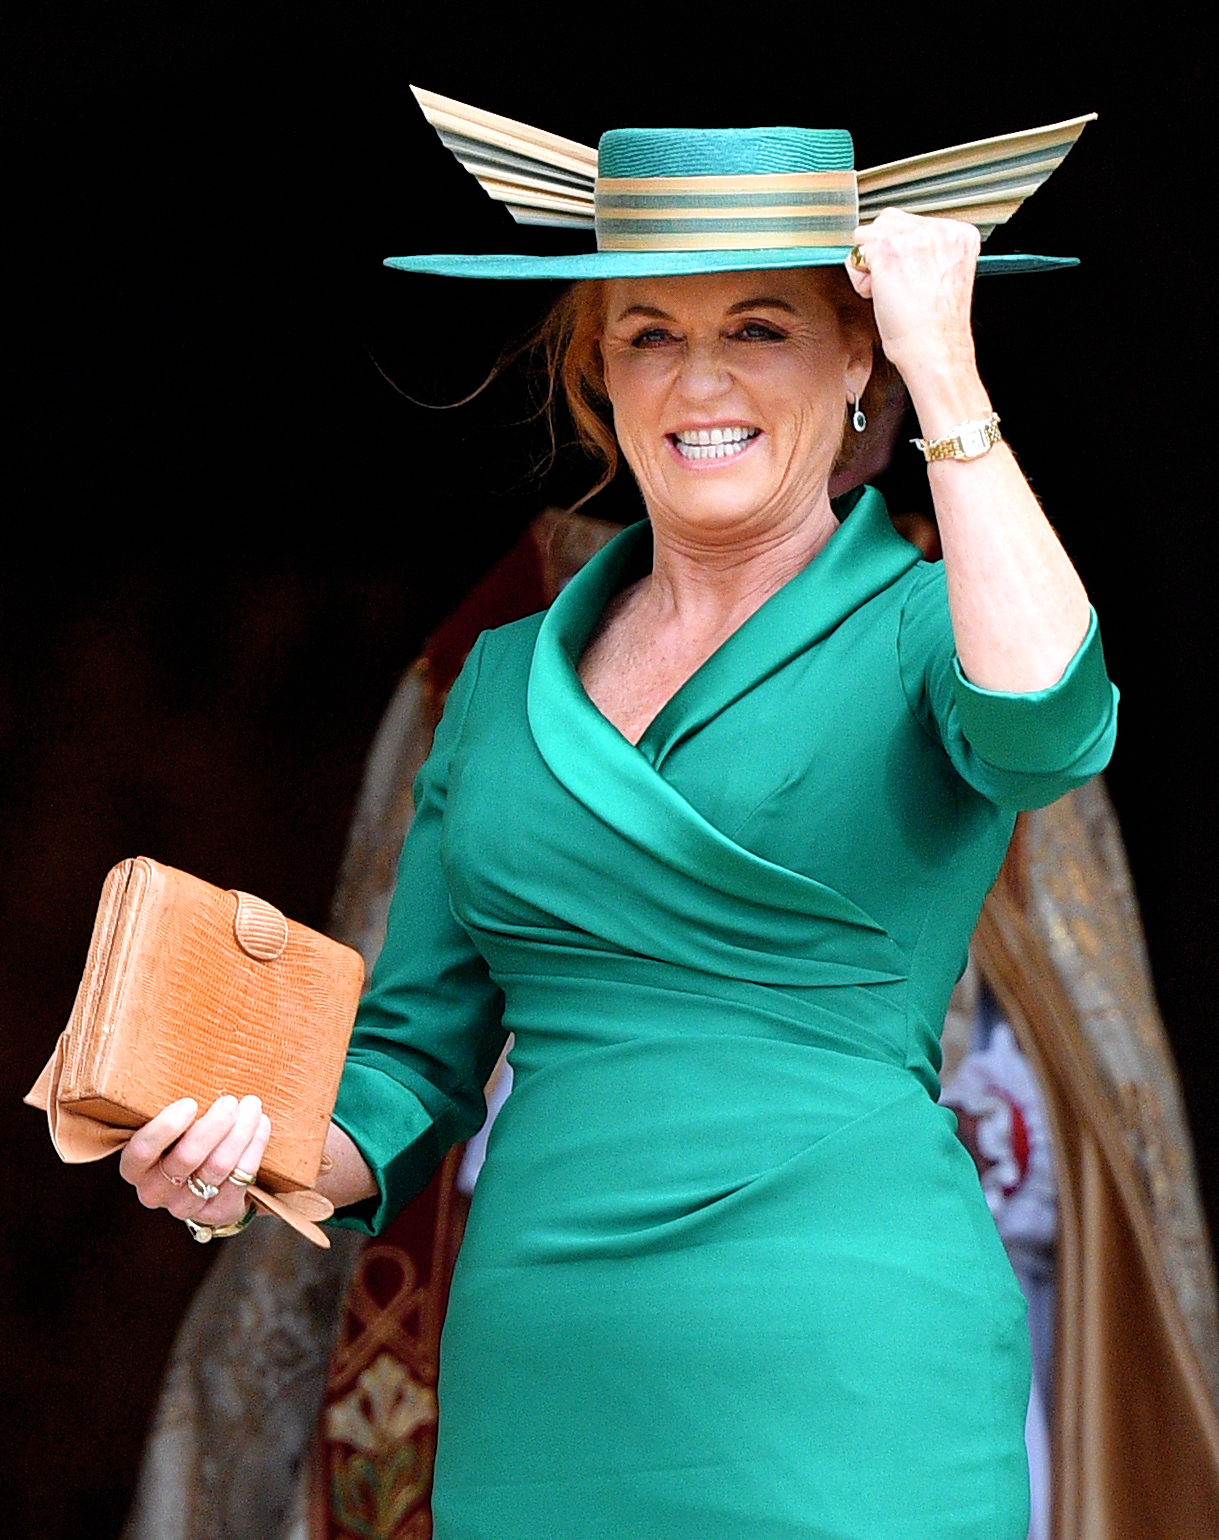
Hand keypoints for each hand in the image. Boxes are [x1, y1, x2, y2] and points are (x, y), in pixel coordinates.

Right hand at [119, 1094, 270, 1230]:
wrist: (205, 1184)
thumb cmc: (181, 1140)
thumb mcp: (168, 1127)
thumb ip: (172, 1107)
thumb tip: (191, 1060)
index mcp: (135, 1168)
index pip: (142, 1151)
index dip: (165, 1127)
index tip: (190, 1103)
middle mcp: (154, 1191)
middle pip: (186, 1157)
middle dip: (214, 1124)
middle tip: (230, 1100)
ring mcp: (185, 1206)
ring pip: (217, 1166)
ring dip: (240, 1132)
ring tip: (252, 1106)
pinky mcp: (216, 1213)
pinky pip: (240, 1177)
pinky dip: (254, 1146)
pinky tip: (261, 1125)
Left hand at [845, 209, 981, 393]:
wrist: (936, 350)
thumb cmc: (935, 327)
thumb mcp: (942, 276)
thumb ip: (927, 251)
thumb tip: (896, 241)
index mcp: (960, 233)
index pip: (911, 222)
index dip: (902, 252)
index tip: (912, 279)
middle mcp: (940, 229)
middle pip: (886, 222)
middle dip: (883, 253)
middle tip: (900, 287)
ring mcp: (914, 236)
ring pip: (867, 235)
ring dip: (870, 264)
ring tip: (891, 291)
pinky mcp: (888, 250)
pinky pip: (854, 255)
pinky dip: (859, 280)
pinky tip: (879, 296)